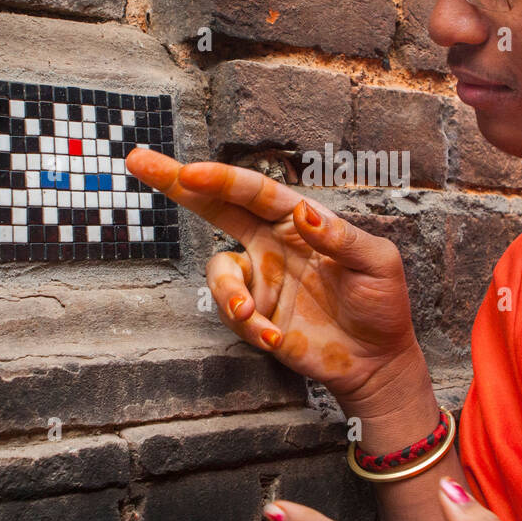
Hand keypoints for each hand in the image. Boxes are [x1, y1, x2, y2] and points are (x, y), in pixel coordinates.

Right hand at [124, 150, 426, 407]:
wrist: (377, 360)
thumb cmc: (382, 303)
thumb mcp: (377, 263)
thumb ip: (340, 238)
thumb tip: (302, 213)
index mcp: (299, 221)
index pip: (254, 192)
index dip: (221, 180)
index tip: (189, 172)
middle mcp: (271, 243)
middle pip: (215, 206)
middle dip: (177, 183)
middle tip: (139, 160)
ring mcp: (260, 280)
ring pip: (219, 273)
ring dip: (228, 295)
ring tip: (251, 317)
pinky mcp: (256, 317)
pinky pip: (235, 316)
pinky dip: (252, 329)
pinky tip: (279, 339)